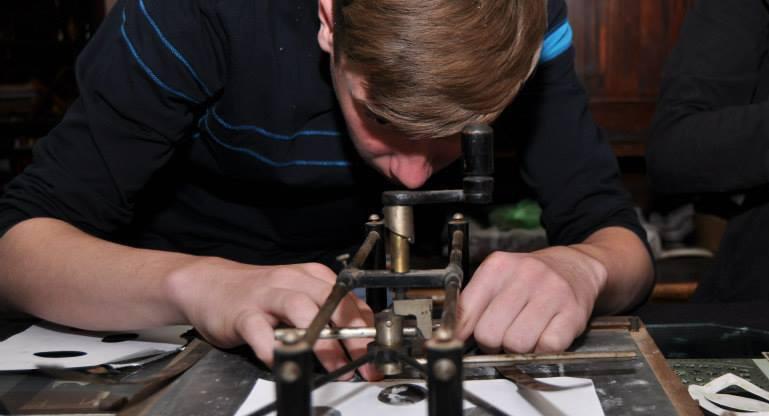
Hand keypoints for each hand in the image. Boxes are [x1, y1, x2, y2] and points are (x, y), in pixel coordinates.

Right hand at [165, 258, 378, 379]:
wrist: (209, 283)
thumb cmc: (259, 295)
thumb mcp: (299, 295)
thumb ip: (327, 312)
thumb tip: (361, 336)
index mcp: (312, 277)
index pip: (349, 300)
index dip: (368, 329)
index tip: (378, 355)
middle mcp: (292, 281)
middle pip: (331, 302)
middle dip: (353, 335)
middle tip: (364, 363)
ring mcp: (267, 296)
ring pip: (300, 310)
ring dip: (321, 340)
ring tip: (334, 366)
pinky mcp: (242, 312)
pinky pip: (259, 329)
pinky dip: (271, 347)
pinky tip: (282, 361)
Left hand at [456, 247, 606, 352]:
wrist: (575, 266)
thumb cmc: (532, 277)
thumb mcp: (497, 279)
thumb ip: (473, 304)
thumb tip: (453, 335)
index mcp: (498, 267)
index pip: (465, 310)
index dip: (461, 333)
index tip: (460, 342)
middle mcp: (524, 275)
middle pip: (489, 333)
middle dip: (492, 343)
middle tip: (501, 336)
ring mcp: (551, 293)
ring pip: (516, 344)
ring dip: (518, 348)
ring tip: (523, 334)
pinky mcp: (572, 312)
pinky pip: (546, 348)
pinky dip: (542, 350)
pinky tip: (542, 335)